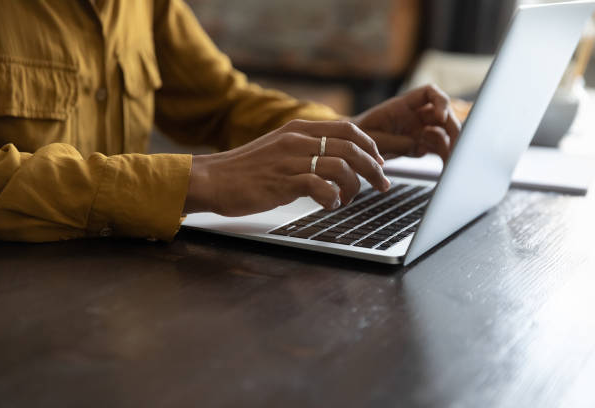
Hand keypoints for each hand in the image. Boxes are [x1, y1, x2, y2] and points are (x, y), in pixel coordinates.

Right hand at [185, 120, 390, 215]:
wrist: (211, 179)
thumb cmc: (244, 169)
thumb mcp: (278, 148)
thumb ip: (304, 148)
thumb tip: (334, 159)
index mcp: (298, 129)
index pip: (348, 128)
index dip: (370, 145)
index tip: (379, 161)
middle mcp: (297, 141)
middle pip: (351, 147)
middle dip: (374, 168)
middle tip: (382, 184)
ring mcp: (290, 160)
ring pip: (341, 166)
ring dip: (355, 186)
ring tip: (350, 200)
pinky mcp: (283, 182)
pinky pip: (321, 187)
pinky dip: (333, 198)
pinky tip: (330, 205)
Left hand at [352, 84, 460, 162]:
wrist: (352, 149)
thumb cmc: (359, 138)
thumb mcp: (374, 138)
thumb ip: (396, 141)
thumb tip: (419, 146)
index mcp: (402, 106)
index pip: (429, 93)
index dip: (440, 101)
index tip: (441, 116)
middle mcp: (414, 116)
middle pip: (443, 115)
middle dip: (452, 127)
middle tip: (456, 143)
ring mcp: (418, 130)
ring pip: (444, 133)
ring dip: (451, 144)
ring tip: (450, 159)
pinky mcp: (419, 146)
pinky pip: (438, 148)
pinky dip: (444, 156)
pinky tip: (446, 164)